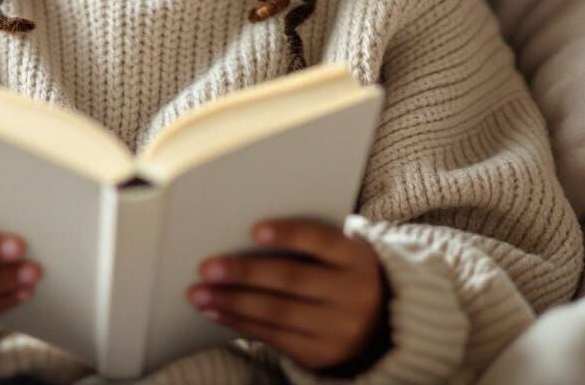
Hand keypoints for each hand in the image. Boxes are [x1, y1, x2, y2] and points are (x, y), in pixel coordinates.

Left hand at [186, 217, 392, 374]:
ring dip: (232, 303)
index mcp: (356, 257)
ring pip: (278, 312)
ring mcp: (338, 328)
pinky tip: (217, 312)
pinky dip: (241, 324)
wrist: (385, 324)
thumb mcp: (341, 252)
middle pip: (291, 279)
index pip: (319, 240)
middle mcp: (352, 293)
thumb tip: (244, 233)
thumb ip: (308, 242)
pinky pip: (275, 337)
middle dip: (244, 274)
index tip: (253, 229)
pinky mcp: (322, 354)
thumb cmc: (343, 271)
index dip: (287, 234)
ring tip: (199, 294)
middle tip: (206, 267)